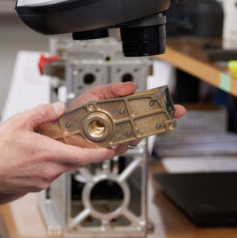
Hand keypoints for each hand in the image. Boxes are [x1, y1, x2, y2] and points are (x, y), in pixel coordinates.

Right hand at [0, 100, 116, 197]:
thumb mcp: (19, 122)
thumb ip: (42, 112)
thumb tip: (58, 108)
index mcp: (49, 153)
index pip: (84, 155)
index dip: (102, 153)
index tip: (113, 149)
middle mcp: (49, 170)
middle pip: (77, 161)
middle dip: (87, 153)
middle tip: (96, 144)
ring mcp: (44, 180)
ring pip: (63, 167)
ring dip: (65, 157)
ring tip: (55, 145)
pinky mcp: (37, 186)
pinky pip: (52, 173)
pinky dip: (52, 164)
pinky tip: (41, 156)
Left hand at [66, 82, 186, 154]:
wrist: (61, 129)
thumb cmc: (76, 112)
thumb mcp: (96, 94)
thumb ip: (114, 89)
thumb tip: (131, 86)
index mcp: (121, 109)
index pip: (146, 109)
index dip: (163, 109)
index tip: (176, 109)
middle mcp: (121, 125)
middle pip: (146, 127)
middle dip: (155, 124)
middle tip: (160, 120)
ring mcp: (115, 139)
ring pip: (134, 140)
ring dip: (133, 136)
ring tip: (124, 131)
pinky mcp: (107, 151)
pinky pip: (119, 150)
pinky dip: (117, 146)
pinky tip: (112, 141)